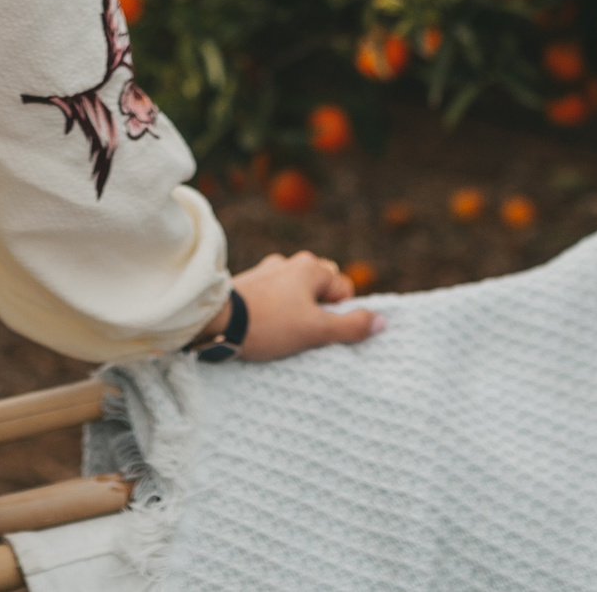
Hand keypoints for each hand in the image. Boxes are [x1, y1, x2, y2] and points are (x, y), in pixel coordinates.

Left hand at [210, 251, 382, 361]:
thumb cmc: (269, 324)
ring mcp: (267, 272)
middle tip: (303, 332)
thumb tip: (382, 320)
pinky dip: (276, 311)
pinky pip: (276, 297)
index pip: (344, 290)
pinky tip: (266, 328)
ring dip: (296, 312)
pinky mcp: (249, 284)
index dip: (338, 314)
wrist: (215, 322)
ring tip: (282, 333)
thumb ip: (352, 326)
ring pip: (297, 294)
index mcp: (311, 267)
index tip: (320, 330)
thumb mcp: (316, 330)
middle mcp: (290, 262)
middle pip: (321, 289)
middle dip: (318, 311)